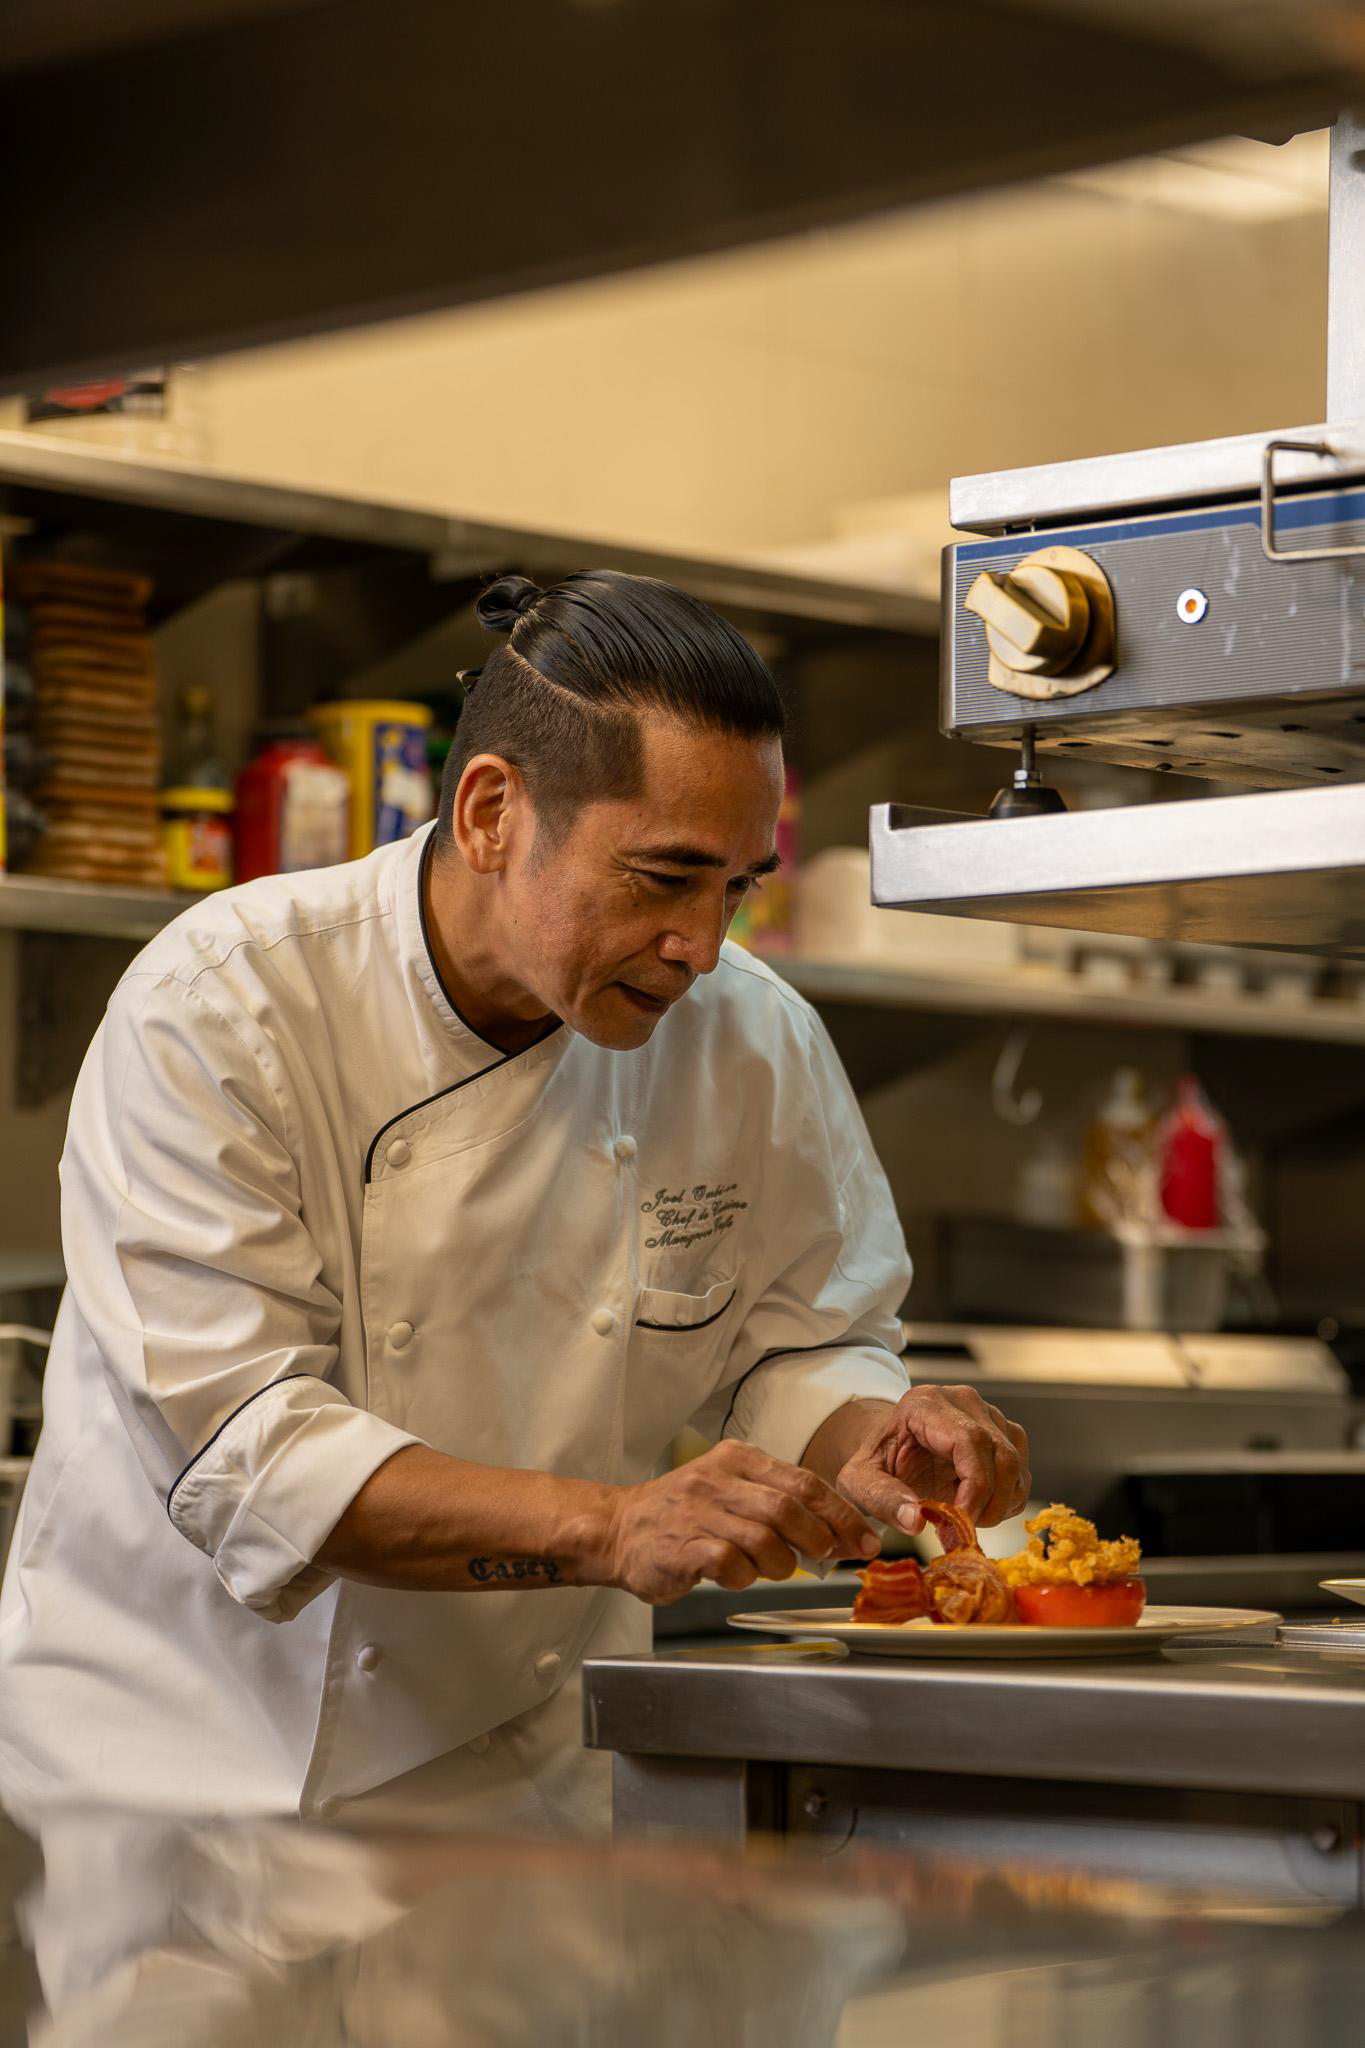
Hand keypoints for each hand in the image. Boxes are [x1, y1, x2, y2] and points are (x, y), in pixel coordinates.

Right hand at [604, 1440, 881, 1604]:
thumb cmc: (683, 1513)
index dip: (841, 1514)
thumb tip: (837, 1532)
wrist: (617, 1528)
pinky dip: (745, 1577)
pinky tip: (738, 1577)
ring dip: (782, 1562)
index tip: (865, 1538)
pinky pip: (730, 1563)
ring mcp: (697, 1512)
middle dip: (820, 1537)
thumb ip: (777, 1503)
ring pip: (764, 1537)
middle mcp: (717, 1480)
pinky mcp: (681, 1546)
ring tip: (775, 1569)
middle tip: (829, 1556)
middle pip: (788, 1507)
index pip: (804, 1482)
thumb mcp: (730, 1488)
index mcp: (737, 1459)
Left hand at [833, 1385, 1030, 1534]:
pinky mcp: (1003, 1433)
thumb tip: (915, 1521)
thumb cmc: (876, 1461)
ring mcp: (988, 1415)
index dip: (975, 1485)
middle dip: (990, 1502)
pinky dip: (1007, 1500)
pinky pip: (1021, 1471)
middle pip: (1001, 1454)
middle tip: (964, 1530)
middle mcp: (963, 1401)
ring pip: (1016, 1465)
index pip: (970, 1440)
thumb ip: (882, 1499)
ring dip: (1000, 1504)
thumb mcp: (859, 1482)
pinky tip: (978, 1509)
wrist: (887, 1448)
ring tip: (964, 1519)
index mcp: (926, 1403)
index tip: (962, 1520)